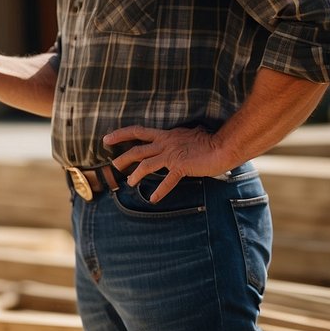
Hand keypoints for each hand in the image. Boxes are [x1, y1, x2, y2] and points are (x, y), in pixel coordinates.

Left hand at [105, 125, 232, 202]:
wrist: (222, 146)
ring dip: (135, 175)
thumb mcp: (191, 134)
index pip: (138, 132)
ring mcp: (172, 155)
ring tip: (130, 183)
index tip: (106, 139)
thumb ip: (182, 137)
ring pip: (146, 164)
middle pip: (137, 150)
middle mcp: (165, 143)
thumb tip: (187, 134)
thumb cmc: (210, 141)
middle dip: (123, 158)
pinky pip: (167, 181)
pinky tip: (154, 199)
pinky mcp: (180, 166)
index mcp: (166, 135)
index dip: (120, 134)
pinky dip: (160, 191)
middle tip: (113, 165)